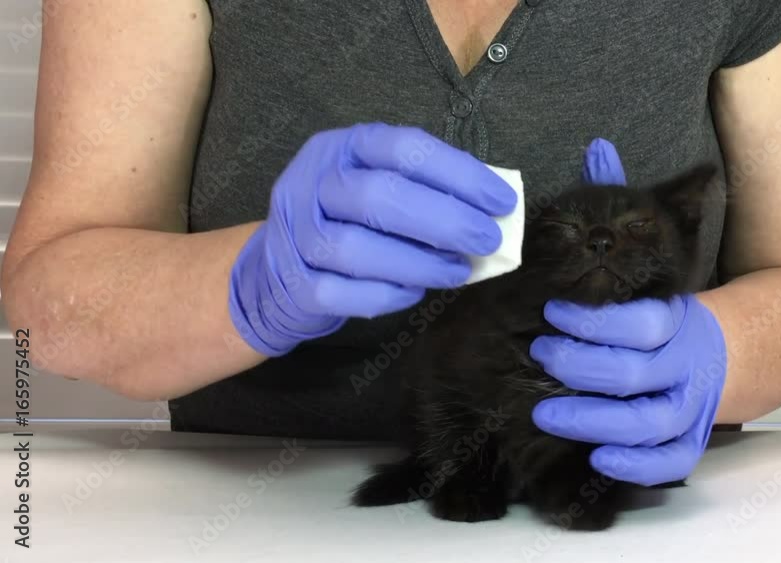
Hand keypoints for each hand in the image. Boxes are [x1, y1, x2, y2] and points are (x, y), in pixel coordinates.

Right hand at [228, 123, 517, 355]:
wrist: (274, 271)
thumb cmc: (348, 222)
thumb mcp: (376, 186)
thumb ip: (425, 190)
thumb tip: (491, 210)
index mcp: (341, 148)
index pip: (403, 148)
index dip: (458, 173)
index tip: (501, 201)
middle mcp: (312, 183)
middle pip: (378, 196)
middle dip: (444, 220)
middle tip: (487, 240)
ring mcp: (296, 233)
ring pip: (356, 248)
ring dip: (419, 263)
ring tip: (458, 272)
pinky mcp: (293, 283)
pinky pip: (342, 293)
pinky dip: (386, 295)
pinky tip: (415, 293)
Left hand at [528, 138, 727, 485]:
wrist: (745, 351)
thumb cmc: (675, 307)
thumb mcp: (659, 257)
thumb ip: (629, 208)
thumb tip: (596, 147)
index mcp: (679, 320)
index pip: (641, 323)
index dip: (595, 321)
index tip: (553, 311)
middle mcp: (688, 366)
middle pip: (635, 374)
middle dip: (582, 367)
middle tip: (540, 353)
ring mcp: (692, 408)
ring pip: (647, 424)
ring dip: (594, 422)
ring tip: (545, 411)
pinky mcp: (689, 439)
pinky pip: (668, 463)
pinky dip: (636, 466)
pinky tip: (597, 459)